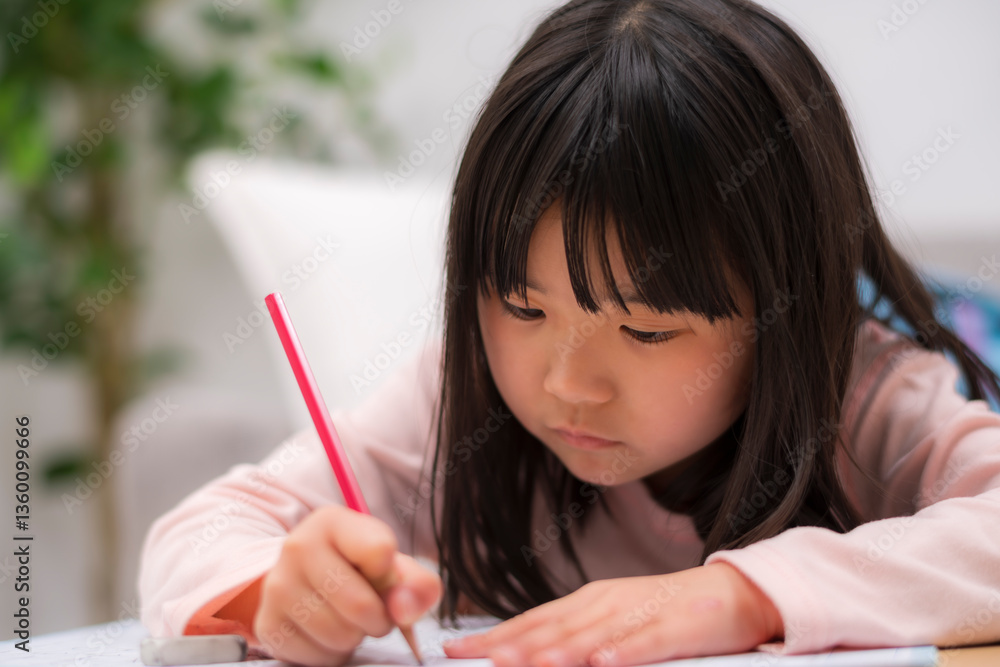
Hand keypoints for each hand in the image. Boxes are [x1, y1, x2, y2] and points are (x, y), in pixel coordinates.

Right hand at [253, 505, 441, 666]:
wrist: (310, 584)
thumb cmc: (360, 571)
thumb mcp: (395, 568)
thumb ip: (417, 585)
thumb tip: (404, 609)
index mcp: (332, 521)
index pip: (380, 552)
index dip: (391, 576)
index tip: (383, 576)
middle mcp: (297, 546)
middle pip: (360, 604)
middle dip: (378, 618)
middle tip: (374, 611)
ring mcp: (277, 586)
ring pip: (338, 634)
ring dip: (355, 637)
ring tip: (349, 620)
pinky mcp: (267, 624)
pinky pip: (317, 657)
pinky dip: (332, 654)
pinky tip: (328, 634)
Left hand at [442, 562, 781, 666]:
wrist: (731, 594)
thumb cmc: (666, 613)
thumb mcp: (613, 625)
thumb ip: (575, 640)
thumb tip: (533, 659)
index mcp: (587, 603)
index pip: (532, 621)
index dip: (494, 637)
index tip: (455, 652)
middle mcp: (604, 604)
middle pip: (552, 629)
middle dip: (512, 647)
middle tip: (477, 661)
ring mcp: (639, 614)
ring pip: (591, 636)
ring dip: (558, 651)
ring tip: (528, 665)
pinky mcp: (674, 628)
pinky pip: (644, 644)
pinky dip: (622, 653)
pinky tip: (602, 663)